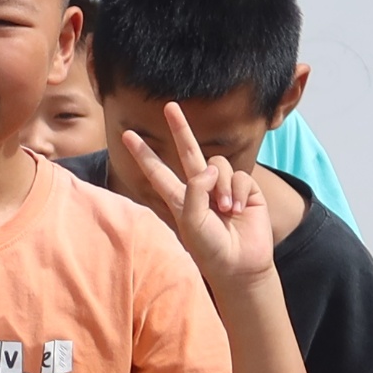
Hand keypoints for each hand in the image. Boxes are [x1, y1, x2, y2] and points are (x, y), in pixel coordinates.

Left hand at [108, 103, 280, 291]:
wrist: (240, 265)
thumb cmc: (210, 250)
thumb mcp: (192, 223)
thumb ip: (195, 192)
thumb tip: (208, 166)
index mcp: (180, 198)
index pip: (157, 172)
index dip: (144, 154)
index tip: (127, 135)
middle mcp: (200, 189)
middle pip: (188, 152)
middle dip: (180, 129)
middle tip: (169, 107)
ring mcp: (223, 187)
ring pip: (218, 165)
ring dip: (221, 186)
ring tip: (224, 210)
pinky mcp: (246, 189)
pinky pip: (241, 175)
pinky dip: (238, 191)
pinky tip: (238, 210)